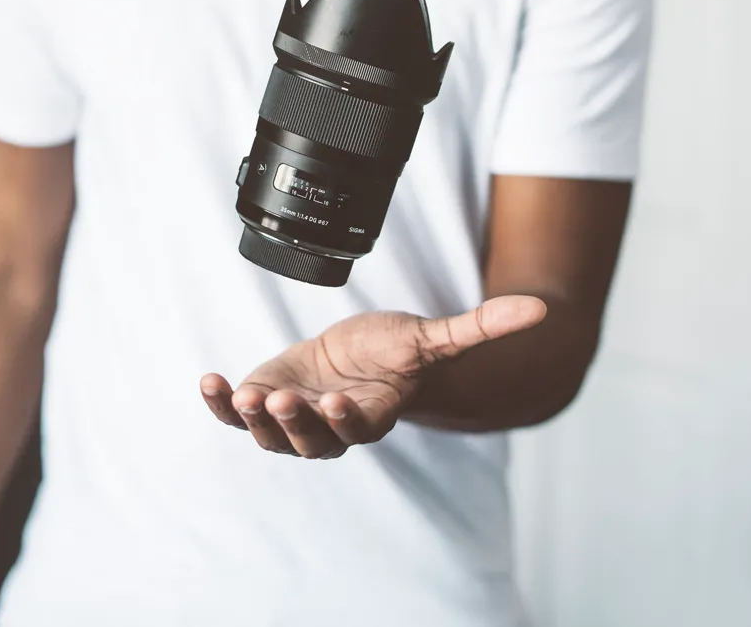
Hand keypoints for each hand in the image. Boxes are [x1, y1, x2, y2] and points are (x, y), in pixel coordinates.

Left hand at [200, 295, 546, 458]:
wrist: (358, 358)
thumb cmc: (396, 353)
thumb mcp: (434, 338)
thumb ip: (478, 328)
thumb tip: (539, 308)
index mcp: (372, 416)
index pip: (359, 428)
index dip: (345, 419)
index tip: (336, 401)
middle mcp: (330, 427)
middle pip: (311, 440)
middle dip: (296, 423)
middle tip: (287, 399)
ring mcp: (295, 419)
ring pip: (272, 435)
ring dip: (254, 418)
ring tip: (238, 393)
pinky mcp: (267, 401)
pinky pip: (240, 415)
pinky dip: (223, 405)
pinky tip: (210, 383)